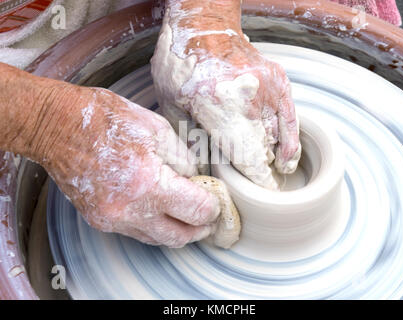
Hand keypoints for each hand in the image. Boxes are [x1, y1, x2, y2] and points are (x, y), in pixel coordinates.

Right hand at [39, 86, 219, 246]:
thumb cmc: (104, 120)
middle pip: (179, 236)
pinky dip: (153, 225)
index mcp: (148, 184)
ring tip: (187, 215)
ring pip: (157, 239)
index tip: (216, 199)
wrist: (56, 126)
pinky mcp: (100, 219)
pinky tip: (159, 209)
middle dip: (200, 228)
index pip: (196, 211)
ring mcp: (112, 219)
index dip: (213, 207)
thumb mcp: (155, 128)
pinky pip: (136, 232)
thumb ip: (182, 158)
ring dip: (177, 230)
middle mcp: (130, 210)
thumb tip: (195, 177)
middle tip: (209, 217)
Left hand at [151, 0, 300, 189]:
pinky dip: (290, 143)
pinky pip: (292, 120)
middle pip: (264, 151)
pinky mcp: (280, 82)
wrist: (204, 24)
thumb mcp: (173, 106)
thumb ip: (192, 142)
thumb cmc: (181, 63)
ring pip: (276, 138)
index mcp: (218, 105)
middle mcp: (249, 98)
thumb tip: (205, 173)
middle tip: (254, 189)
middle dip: (261, 175)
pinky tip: (285, 160)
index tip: (261, 200)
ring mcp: (269, 88)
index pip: (248, 157)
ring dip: (269, 158)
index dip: (257, 183)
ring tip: (263, 172)